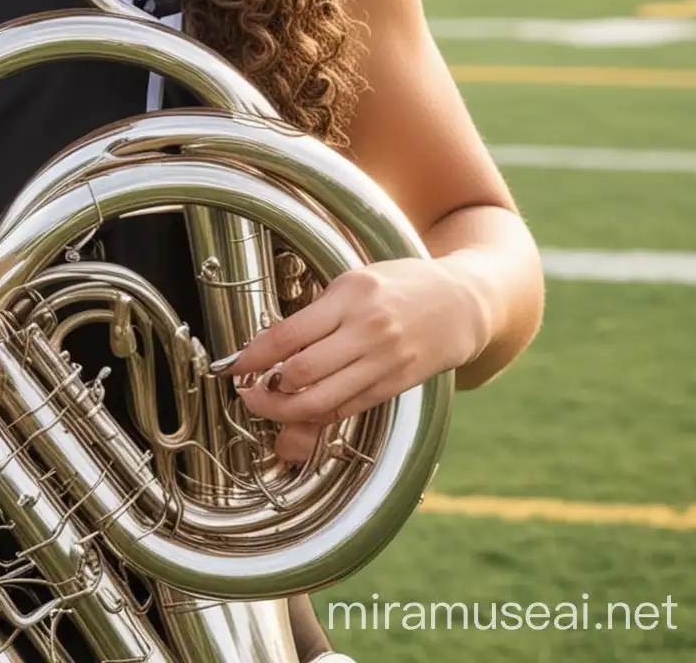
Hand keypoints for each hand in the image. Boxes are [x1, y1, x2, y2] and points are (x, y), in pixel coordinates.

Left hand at [223, 259, 486, 465]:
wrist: (462, 304)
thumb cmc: (400, 286)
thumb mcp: (356, 281)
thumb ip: (318, 311)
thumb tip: (271, 345)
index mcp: (351, 295)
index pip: (289, 333)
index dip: (254, 355)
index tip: (233, 366)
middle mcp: (367, 329)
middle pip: (302, 372)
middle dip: (266, 390)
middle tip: (247, 392)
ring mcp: (384, 360)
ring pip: (324, 399)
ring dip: (287, 410)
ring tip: (268, 405)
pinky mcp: (396, 384)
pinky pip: (348, 407)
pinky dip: (320, 414)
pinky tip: (302, 410)